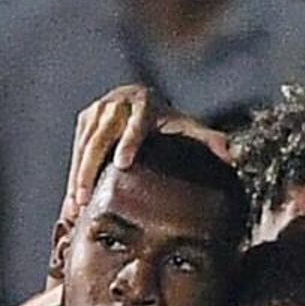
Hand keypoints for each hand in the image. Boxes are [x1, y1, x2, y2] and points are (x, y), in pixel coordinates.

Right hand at [52, 86, 234, 280]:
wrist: (137, 99)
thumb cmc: (165, 120)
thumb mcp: (186, 126)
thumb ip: (208, 139)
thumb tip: (232, 155)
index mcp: (145, 104)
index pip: (136, 123)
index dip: (129, 142)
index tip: (122, 164)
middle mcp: (117, 104)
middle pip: (101, 139)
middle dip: (89, 170)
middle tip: (84, 198)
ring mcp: (98, 111)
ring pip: (85, 146)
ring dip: (76, 176)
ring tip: (74, 206)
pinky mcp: (85, 119)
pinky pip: (77, 149)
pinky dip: (74, 173)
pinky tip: (72, 198)